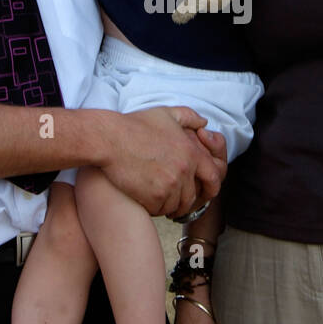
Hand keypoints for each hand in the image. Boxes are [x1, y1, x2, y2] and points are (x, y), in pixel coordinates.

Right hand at [101, 107, 225, 216]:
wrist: (108, 139)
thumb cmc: (134, 125)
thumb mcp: (166, 114)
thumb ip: (189, 117)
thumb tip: (204, 123)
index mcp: (191, 152)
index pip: (214, 177)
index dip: (211, 188)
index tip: (205, 193)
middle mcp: (184, 170)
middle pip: (193, 196)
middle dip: (186, 201)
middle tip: (176, 201)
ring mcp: (170, 185)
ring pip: (177, 205)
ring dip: (169, 204)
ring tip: (157, 198)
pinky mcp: (153, 197)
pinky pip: (160, 210)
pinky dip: (155, 207)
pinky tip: (145, 199)